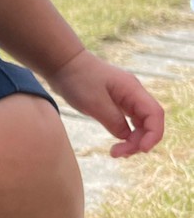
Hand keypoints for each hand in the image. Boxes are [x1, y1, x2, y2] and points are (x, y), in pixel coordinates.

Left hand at [46, 49, 164, 156]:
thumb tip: (126, 137)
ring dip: (133, 140)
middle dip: (140, 141)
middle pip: (149, 122)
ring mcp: (126, 98)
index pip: (155, 114)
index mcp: (132, 89)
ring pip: (140, 124)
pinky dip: (126, 135)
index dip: (153, 134)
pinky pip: (129, 122)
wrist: (63, 63)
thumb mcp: (94, 103)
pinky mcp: (116, 103)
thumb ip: (113, 120)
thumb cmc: (78, 79)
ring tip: (115, 152)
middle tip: (117, 153)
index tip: (141, 149)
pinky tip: (117, 144)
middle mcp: (133, 94)